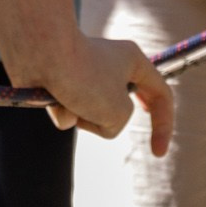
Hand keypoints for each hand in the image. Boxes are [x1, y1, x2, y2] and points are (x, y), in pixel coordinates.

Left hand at [8, 33, 173, 154]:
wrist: (41, 52)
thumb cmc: (84, 78)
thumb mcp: (118, 111)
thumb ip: (116, 122)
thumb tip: (83, 117)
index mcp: (133, 61)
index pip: (161, 94)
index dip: (164, 125)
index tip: (157, 154)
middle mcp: (110, 64)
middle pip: (123, 103)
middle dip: (111, 118)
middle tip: (105, 122)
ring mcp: (84, 73)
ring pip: (92, 112)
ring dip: (83, 117)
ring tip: (73, 102)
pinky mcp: (60, 81)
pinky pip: (68, 109)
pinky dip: (63, 111)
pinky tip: (54, 99)